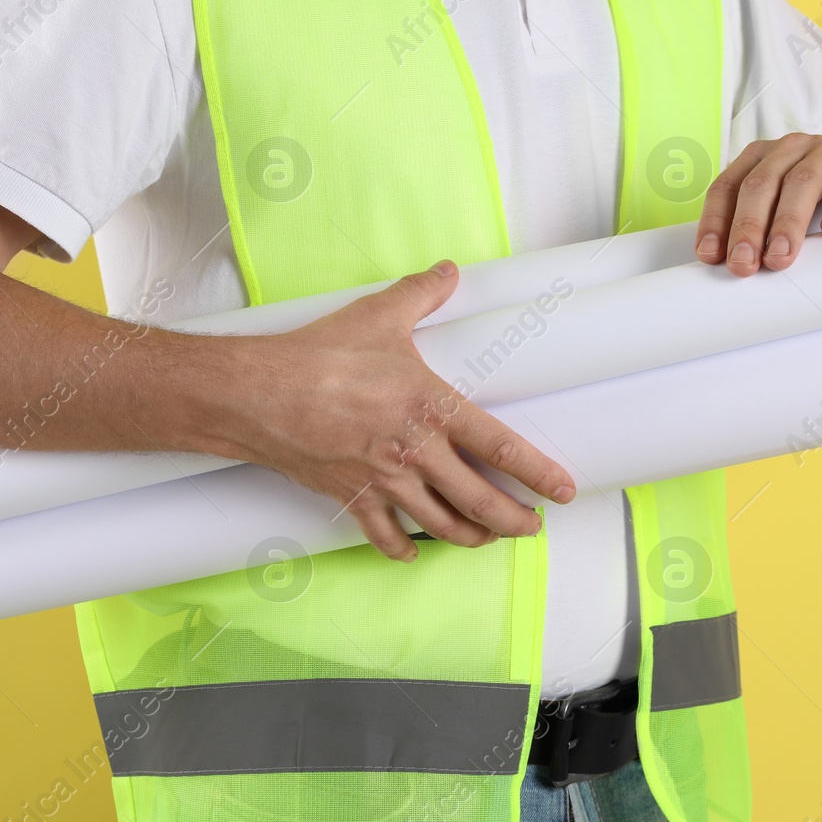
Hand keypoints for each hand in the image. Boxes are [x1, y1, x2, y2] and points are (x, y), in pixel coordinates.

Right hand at [223, 262, 575, 561]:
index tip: (562, 491)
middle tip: (533, 527)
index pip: (502, 447)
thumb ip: (421, 294)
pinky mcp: (352, 498)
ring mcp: (384, 481)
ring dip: (471, 537)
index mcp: (433, 408)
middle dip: (514, 520)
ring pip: (441, 525)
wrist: (259, 394)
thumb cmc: (320, 355)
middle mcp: (416, 452)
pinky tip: (413, 551)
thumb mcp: (379, 316)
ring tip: (488, 537)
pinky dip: (403, 549)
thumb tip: (448, 271)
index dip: (539, 474)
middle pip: (480, 501)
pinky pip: (385, 535)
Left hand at [694, 133, 821, 276]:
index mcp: (763, 160)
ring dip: (787, 221)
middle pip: (760, 184)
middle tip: (743, 265)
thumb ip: (764, 233)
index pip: (728, 186)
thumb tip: (733, 279)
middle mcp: (792, 149)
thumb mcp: (791, 212)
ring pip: (802, 181)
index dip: (716, 220)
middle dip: (748, 227)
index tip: (710, 257)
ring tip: (781, 257)